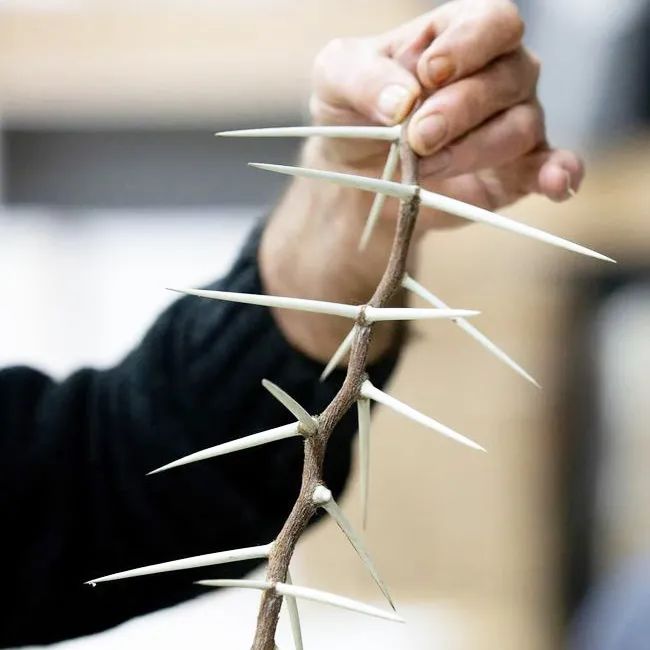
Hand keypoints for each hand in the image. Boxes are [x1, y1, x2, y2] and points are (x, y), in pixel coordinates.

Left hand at [261, 0, 582, 362]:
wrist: (356, 178)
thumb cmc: (351, 115)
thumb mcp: (334, 80)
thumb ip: (362, 77)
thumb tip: (403, 100)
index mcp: (458, 37)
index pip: (493, 23)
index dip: (468, 46)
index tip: (429, 73)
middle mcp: (497, 75)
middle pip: (509, 76)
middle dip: (459, 110)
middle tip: (416, 138)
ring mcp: (511, 123)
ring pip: (522, 126)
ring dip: (475, 149)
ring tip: (426, 168)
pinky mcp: (514, 172)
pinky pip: (552, 167)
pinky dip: (559, 174)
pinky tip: (554, 185)